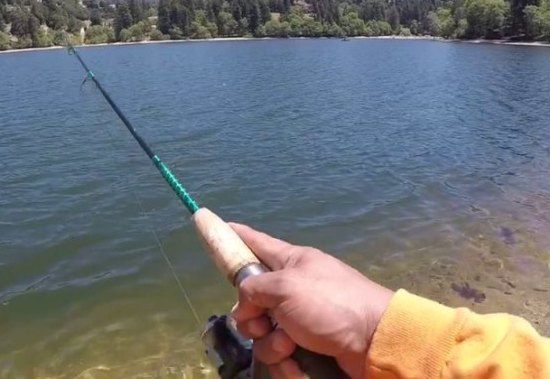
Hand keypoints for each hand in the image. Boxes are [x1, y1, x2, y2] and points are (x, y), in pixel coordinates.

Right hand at [229, 223, 393, 378]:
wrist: (376, 341)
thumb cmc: (330, 303)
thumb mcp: (285, 287)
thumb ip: (253, 289)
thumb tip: (245, 308)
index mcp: (291, 261)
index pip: (255, 242)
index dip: (233, 236)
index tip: (211, 222)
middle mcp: (293, 288)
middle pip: (252, 299)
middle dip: (252, 317)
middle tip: (262, 323)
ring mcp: (301, 319)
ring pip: (264, 333)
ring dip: (271, 344)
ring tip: (290, 347)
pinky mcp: (308, 347)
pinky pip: (281, 355)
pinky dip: (286, 363)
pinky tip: (298, 364)